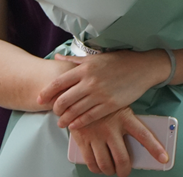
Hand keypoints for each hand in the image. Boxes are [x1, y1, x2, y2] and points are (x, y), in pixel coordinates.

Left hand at [38, 50, 171, 129]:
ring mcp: (100, 94)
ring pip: (75, 111)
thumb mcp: (96, 57)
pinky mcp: (110, 105)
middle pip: (64, 99)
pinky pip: (89, 117)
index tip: (39, 99)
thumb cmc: (120, 61)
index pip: (58, 82)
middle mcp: (90, 81)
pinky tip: (74, 124)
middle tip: (53, 112)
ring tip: (61, 122)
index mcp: (85, 68)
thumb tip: (57, 57)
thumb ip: (75, 60)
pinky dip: (79, 122)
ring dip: (65, 119)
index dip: (46, 93)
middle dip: (55, 108)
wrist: (143, 68)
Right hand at [69, 107, 167, 176]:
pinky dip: (96, 169)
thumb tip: (139, 144)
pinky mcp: (82, 140)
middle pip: (122, 158)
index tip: (164, 158)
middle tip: (124, 171)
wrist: (78, 95)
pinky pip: (90, 162)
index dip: (155, 148)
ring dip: (109, 171)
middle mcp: (110, 127)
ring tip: (111, 169)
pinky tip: (98, 167)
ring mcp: (96, 135)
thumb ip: (128, 123)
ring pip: (105, 164)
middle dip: (124, 170)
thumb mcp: (120, 108)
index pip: (144, 135)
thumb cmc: (104, 104)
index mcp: (125, 117)